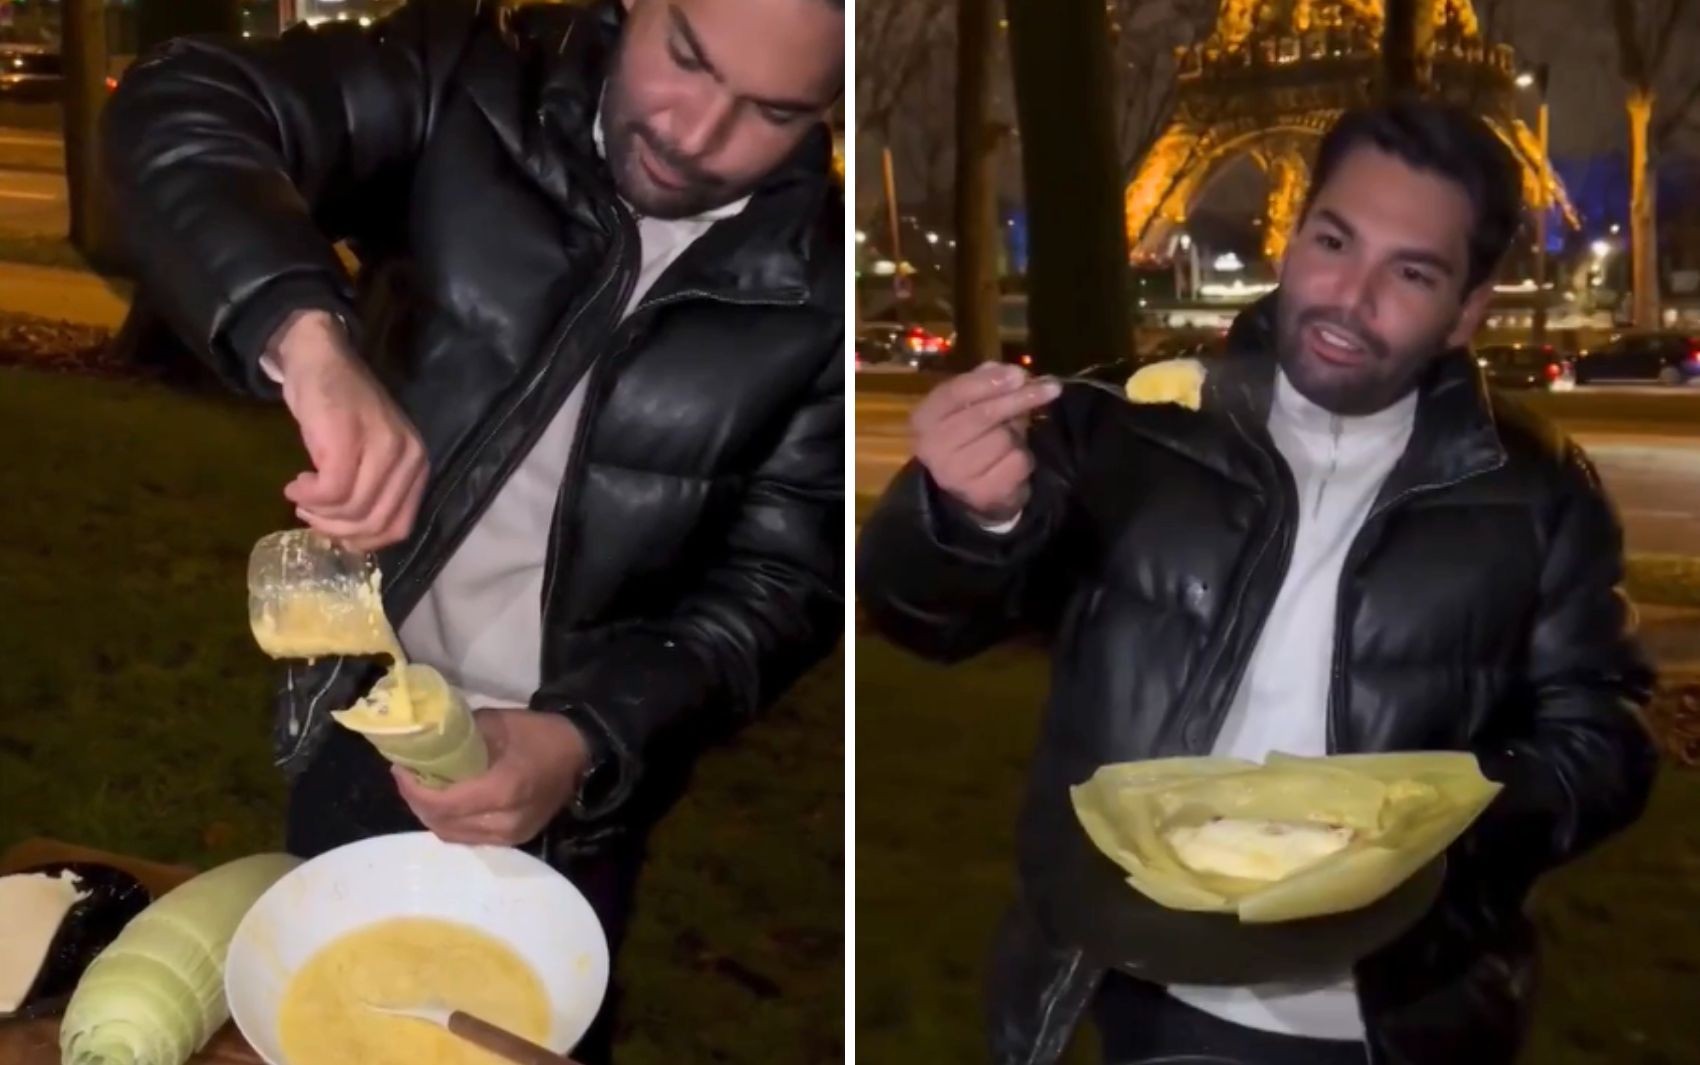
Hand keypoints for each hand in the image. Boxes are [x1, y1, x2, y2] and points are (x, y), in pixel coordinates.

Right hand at [275, 311, 426, 551]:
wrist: (321, 361)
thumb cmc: (342, 412)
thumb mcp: (369, 456)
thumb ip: (372, 492)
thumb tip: (353, 540)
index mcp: (417, 466)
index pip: (399, 527)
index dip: (363, 540)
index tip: (334, 531)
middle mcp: (409, 458)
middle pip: (375, 524)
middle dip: (336, 530)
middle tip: (309, 515)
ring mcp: (382, 447)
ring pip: (352, 511)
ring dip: (318, 513)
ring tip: (301, 497)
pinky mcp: (349, 439)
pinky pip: (331, 491)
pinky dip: (308, 496)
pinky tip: (296, 485)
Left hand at [394, 708, 591, 845]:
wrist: (579, 755)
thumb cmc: (537, 734)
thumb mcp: (496, 723)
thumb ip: (458, 737)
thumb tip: (422, 740)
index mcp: (502, 790)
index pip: (443, 803)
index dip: (414, 790)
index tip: (400, 770)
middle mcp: (505, 822)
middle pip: (442, 824)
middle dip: (417, 802)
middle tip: (406, 778)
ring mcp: (510, 836)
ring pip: (452, 835)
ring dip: (431, 814)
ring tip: (420, 790)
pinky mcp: (513, 841)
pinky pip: (468, 837)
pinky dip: (449, 822)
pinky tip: (444, 803)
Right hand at [910, 362, 1060, 523]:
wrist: (967, 493)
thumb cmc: (970, 438)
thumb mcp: (970, 406)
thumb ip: (984, 384)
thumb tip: (1005, 370)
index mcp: (925, 419)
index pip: (955, 393)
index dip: (988, 381)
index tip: (1019, 374)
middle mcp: (933, 448)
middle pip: (982, 415)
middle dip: (1019, 399)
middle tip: (1050, 388)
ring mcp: (956, 474)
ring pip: (1003, 439)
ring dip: (1017, 434)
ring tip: (1009, 439)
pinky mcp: (982, 493)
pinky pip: (1017, 462)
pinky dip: (1023, 457)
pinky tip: (1010, 461)